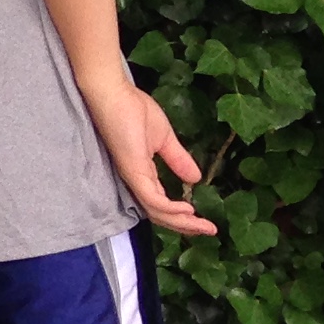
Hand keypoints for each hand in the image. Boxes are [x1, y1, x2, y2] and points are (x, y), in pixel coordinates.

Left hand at [83, 76, 216, 236]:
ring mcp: (132, 176)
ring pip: (155, 211)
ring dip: (181, 222)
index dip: (183, 215)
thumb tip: (196, 179)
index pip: (162, 204)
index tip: (206, 222)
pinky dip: (170, 208)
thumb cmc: (133, 109)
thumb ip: (178, 159)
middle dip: (185, 225)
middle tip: (209, 232)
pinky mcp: (132, 170)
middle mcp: (135, 180)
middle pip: (159, 213)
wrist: (114, 92)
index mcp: (142, 173)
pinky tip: (187, 210)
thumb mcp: (164, 139)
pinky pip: (151, 198)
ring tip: (203, 226)